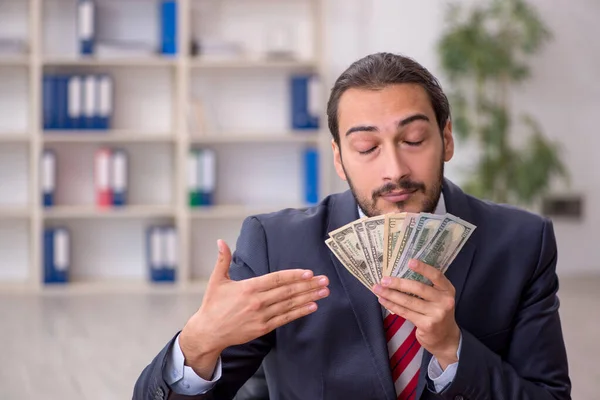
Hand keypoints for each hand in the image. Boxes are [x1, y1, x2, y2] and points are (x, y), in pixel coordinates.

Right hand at [180, 239, 329, 378]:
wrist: (208, 332)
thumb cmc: (213, 305)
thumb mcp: (216, 280)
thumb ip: (223, 260)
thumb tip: (221, 241)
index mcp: (248, 288)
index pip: (276, 279)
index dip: (294, 275)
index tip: (309, 272)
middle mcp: (257, 301)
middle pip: (287, 291)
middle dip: (308, 285)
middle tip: (324, 280)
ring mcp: (262, 316)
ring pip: (289, 304)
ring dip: (308, 297)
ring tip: (323, 292)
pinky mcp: (263, 328)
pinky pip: (285, 318)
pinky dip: (299, 312)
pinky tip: (312, 307)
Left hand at [373, 259, 459, 369]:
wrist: (445, 338)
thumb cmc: (437, 312)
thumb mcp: (439, 298)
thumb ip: (428, 287)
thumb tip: (400, 273)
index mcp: (447, 290)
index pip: (436, 276)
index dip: (423, 268)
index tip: (409, 262)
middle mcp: (444, 301)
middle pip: (419, 288)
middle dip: (398, 283)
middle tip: (384, 279)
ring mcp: (436, 314)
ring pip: (409, 301)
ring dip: (391, 294)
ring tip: (377, 289)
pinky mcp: (427, 325)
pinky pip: (405, 312)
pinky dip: (392, 305)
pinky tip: (383, 300)